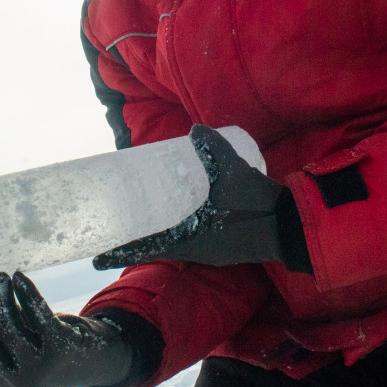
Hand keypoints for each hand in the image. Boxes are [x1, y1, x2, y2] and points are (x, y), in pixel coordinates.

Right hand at [0, 271, 132, 386]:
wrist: (102, 360)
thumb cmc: (52, 344)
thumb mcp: (20, 335)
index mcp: (5, 380)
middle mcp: (21, 379)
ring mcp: (42, 367)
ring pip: (11, 327)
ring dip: (0, 297)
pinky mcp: (63, 348)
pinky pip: (39, 316)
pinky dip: (26, 293)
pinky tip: (18, 276)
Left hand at [93, 124, 286, 269]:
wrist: (289, 224)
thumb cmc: (256, 202)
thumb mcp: (234, 169)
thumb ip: (212, 147)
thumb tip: (194, 130)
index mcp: (190, 239)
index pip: (147, 250)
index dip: (121, 253)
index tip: (97, 256)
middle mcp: (194, 250)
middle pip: (153, 250)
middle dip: (130, 245)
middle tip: (106, 236)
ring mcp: (207, 251)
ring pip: (169, 247)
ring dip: (150, 240)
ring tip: (130, 228)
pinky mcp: (219, 247)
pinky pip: (185, 243)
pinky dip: (170, 236)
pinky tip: (167, 222)